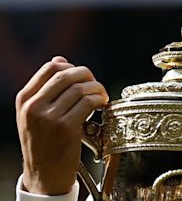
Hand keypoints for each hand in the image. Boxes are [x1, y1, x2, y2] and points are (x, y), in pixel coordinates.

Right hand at [16, 56, 108, 194]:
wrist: (44, 176)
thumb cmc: (44, 143)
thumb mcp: (36, 115)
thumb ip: (46, 89)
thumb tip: (60, 60)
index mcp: (24, 99)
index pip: (51, 67)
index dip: (72, 67)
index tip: (82, 77)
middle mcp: (33, 106)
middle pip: (67, 74)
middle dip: (88, 75)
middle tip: (96, 85)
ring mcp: (49, 117)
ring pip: (80, 88)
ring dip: (97, 89)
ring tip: (101, 97)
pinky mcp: (65, 128)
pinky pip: (88, 102)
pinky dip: (99, 99)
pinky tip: (102, 105)